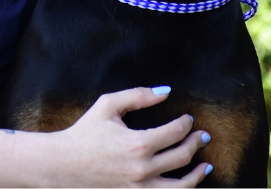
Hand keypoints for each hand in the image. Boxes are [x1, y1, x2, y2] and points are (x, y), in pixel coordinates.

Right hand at [49, 87, 211, 187]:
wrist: (65, 164)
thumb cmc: (86, 131)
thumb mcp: (108, 105)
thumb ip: (138, 95)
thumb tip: (165, 91)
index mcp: (138, 143)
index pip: (174, 133)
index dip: (185, 124)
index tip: (188, 118)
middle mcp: (143, 169)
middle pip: (182, 156)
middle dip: (196, 143)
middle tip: (202, 135)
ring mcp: (140, 188)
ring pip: (182, 186)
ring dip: (197, 174)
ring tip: (205, 164)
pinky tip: (187, 183)